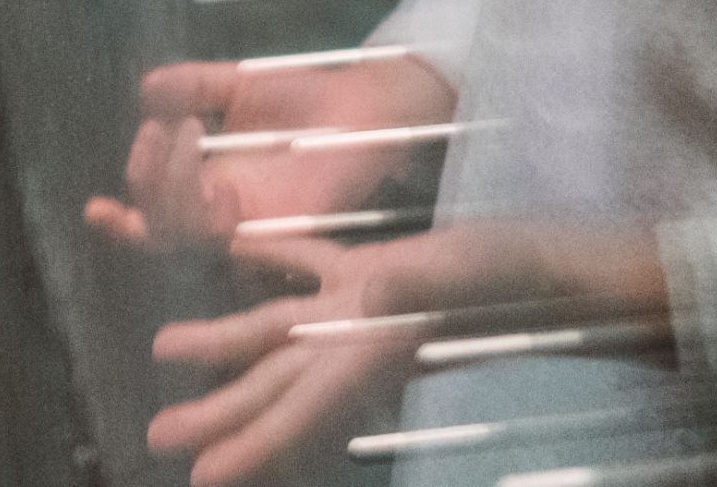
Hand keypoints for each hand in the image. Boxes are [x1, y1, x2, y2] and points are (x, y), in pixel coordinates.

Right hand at [84, 52, 459, 252]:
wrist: (365, 101)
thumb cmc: (306, 96)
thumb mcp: (238, 83)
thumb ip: (194, 86)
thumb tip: (146, 90)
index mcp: (206, 182)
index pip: (153, 215)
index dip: (120, 223)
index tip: (95, 210)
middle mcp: (221, 210)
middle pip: (158, 229)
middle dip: (144, 183)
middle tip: (159, 130)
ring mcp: (251, 223)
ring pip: (186, 235)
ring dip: (173, 188)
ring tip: (189, 131)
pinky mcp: (282, 228)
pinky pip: (236, 240)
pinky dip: (216, 217)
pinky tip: (223, 185)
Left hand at [143, 221, 665, 486]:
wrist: (557, 272)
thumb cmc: (517, 281)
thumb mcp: (467, 278)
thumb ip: (418, 288)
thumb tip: (375, 291)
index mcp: (372, 354)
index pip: (301, 413)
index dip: (250, 449)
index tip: (202, 479)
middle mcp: (356, 343)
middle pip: (272, 387)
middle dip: (218, 415)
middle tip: (159, 437)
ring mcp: (360, 310)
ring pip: (275, 332)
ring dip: (222, 342)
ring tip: (165, 348)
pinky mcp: (372, 273)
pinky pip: (302, 269)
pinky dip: (264, 263)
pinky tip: (228, 252)